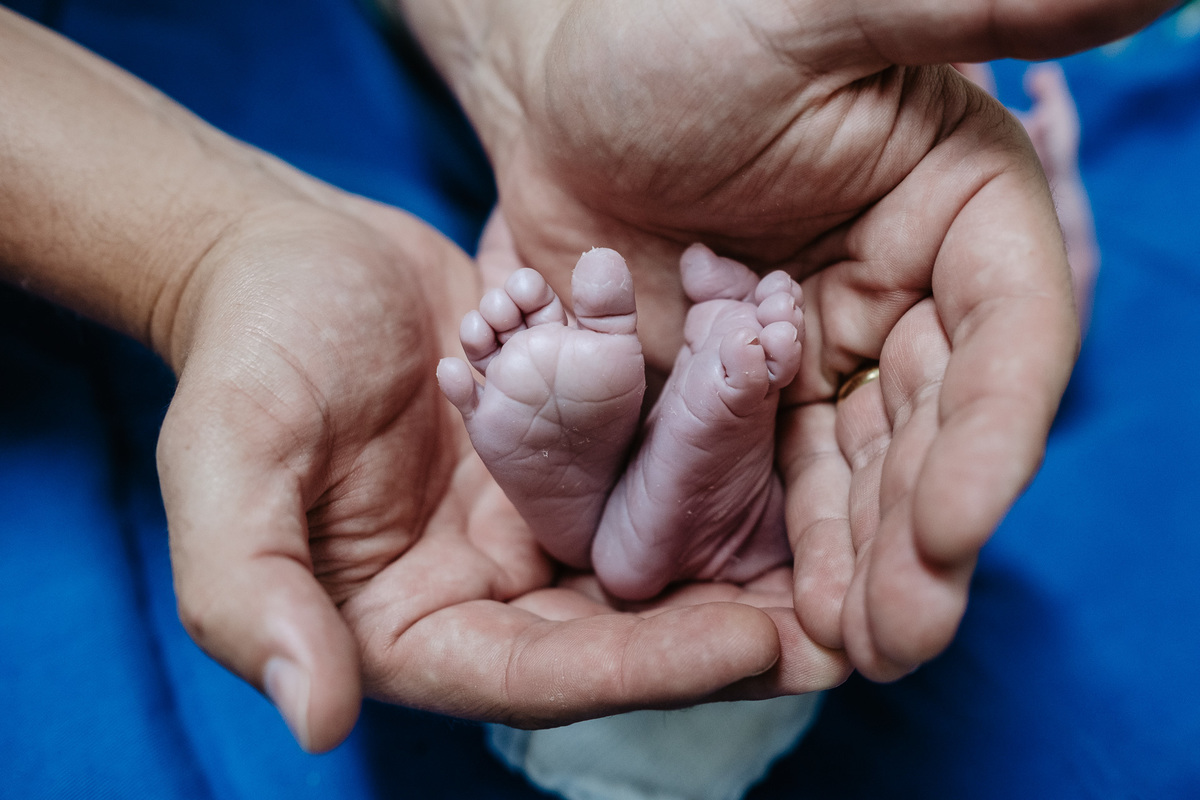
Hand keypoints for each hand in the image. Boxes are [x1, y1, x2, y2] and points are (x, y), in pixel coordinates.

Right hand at [155, 192, 845, 751]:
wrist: (286, 256)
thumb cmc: (244, 360)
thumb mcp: (228, 472)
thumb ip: (254, 598)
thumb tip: (315, 721)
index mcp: (412, 627)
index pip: (536, 672)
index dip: (640, 666)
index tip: (747, 643)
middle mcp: (485, 588)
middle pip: (617, 628)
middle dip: (725, 629)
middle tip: (843, 622)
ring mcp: (530, 517)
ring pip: (648, 550)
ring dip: (740, 551)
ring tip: (848, 545)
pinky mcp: (564, 446)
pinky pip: (645, 464)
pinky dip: (710, 461)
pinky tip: (790, 442)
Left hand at [396, 0, 1172, 679]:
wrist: (557, 81)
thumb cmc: (675, 24)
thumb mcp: (808, 12)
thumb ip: (967, 8)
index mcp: (955, 207)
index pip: (1009, 329)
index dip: (996, 435)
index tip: (958, 530)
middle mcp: (904, 291)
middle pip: (939, 428)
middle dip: (925, 534)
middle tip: (904, 638)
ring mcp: (821, 351)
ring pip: (862, 472)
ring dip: (862, 565)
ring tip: (854, 653)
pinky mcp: (742, 390)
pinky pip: (772, 477)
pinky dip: (781, 543)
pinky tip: (783, 615)